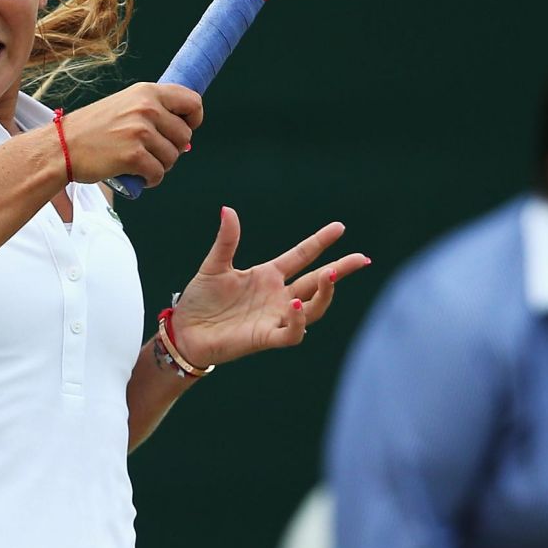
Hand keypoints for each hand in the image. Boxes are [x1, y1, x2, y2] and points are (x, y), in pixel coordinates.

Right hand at [62, 83, 202, 187]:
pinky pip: (159, 173)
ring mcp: (140, 132)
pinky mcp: (133, 156)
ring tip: (140, 163)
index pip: (192, 101)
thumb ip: (155, 113)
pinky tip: (138, 176)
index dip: (194, 119)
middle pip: (185, 135)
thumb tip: (186, 139)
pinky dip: (151, 180)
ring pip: (173, 157)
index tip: (184, 129)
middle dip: (172, 149)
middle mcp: (146, 108)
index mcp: (147, 92)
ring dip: (160, 166)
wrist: (62, 146)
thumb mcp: (125, 106)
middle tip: (151, 152)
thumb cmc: (94, 129)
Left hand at [171, 208, 369, 367]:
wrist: (185, 331)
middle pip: (318, 281)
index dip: (320, 242)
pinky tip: (297, 302)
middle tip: (362, 258)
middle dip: (341, 270)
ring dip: (325, 293)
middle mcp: (277, 296)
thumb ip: (227, 240)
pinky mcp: (266, 337)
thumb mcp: (214, 265)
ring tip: (330, 274)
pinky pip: (292, 332)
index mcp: (268, 275)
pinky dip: (298, 319)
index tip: (339, 227)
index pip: (302, 256)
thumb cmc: (200, 300)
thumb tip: (228, 209)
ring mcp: (275, 316)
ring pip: (313, 307)